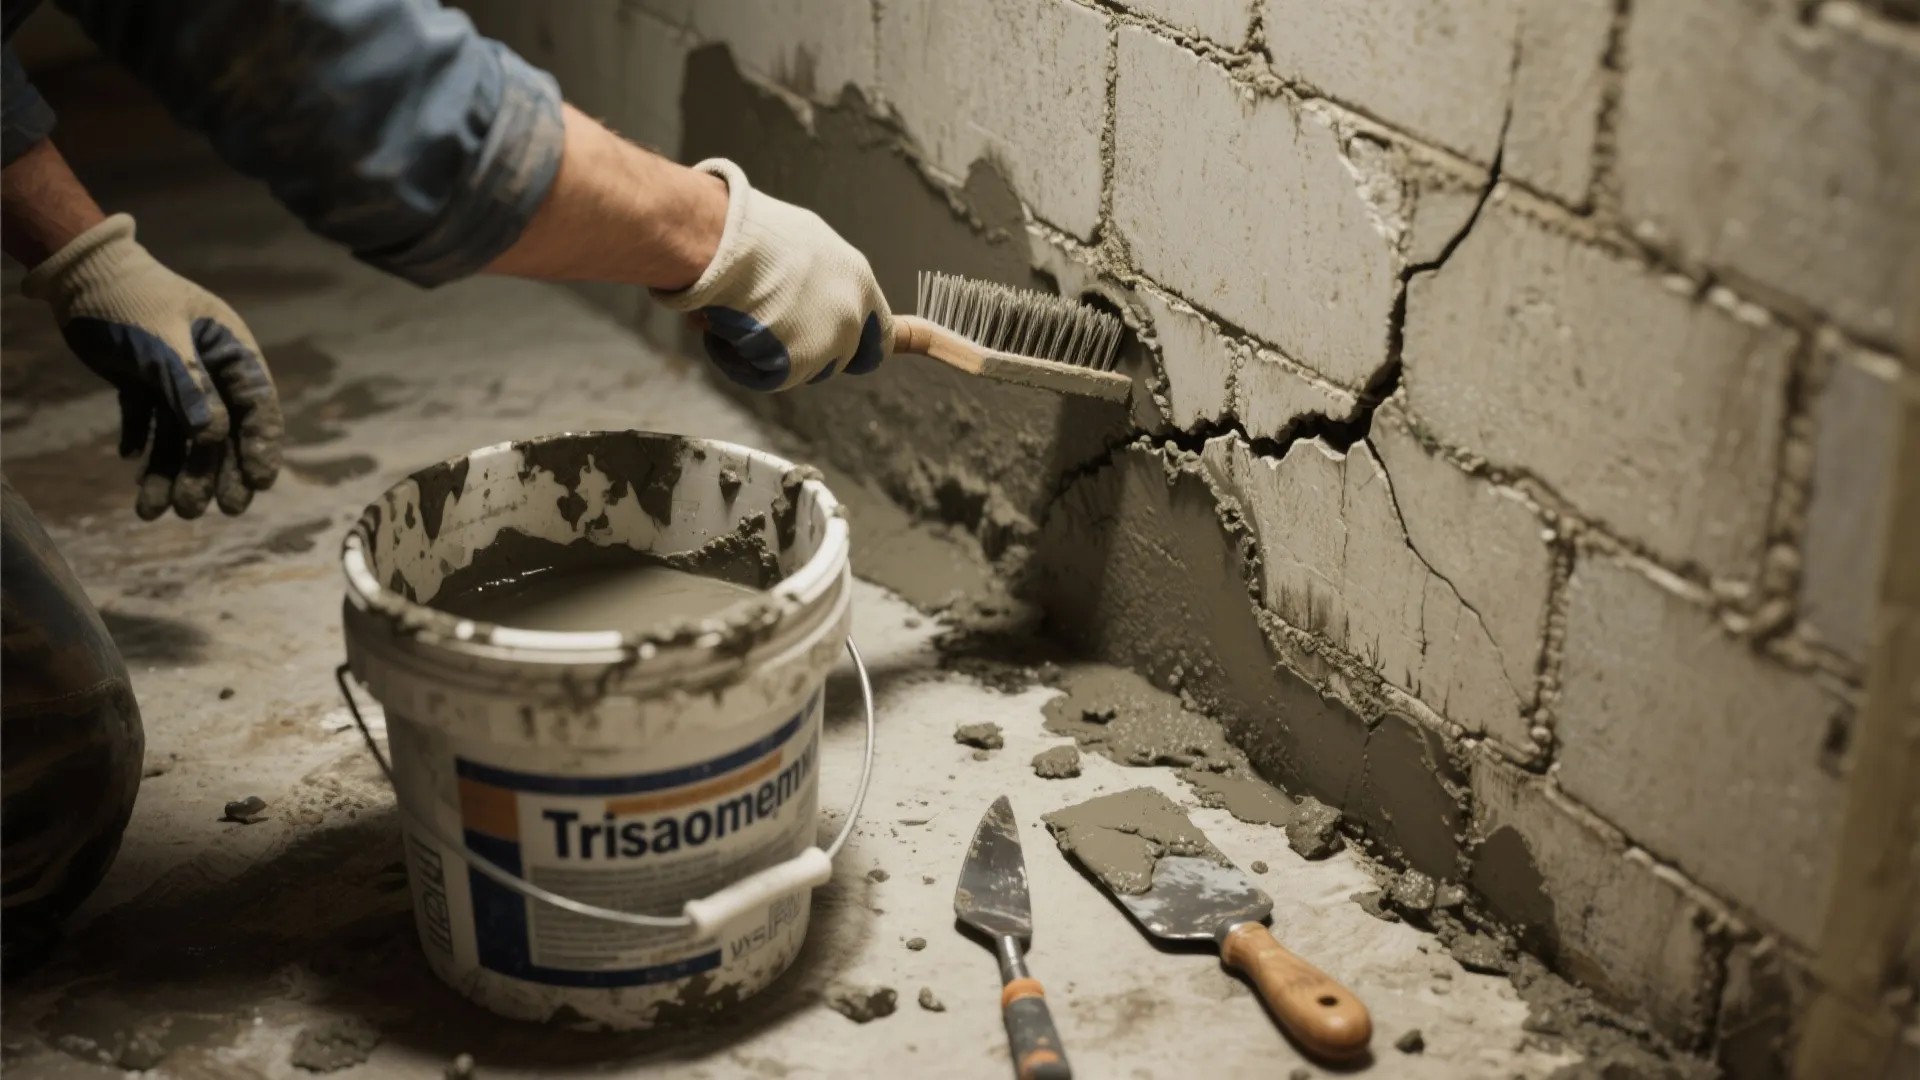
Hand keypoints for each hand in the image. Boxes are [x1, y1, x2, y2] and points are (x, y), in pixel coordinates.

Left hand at [23, 214, 282, 519]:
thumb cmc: (130, 297)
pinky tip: (131, 463)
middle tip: (215, 511)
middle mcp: (210, 370)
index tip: (259, 485)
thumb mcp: (160, 340)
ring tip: (156, 510)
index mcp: (230, 351)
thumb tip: (214, 437)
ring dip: (172, 471)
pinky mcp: (144, 383)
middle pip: (223, 431)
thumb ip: (188, 386)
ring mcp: (177, 379)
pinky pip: (149, 423)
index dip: (261, 445)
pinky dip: (142, 445)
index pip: (256, 405)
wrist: (79, 273)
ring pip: (183, 435)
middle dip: (216, 472)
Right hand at [650, 160, 888, 390]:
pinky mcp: (799, 364)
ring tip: (740, 320)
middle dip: (810, 354)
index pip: (881, 332)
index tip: (854, 355)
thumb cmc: (754, 232)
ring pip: (803, 370)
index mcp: (858, 280)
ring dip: (774, 356)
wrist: (726, 242)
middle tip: (772, 333)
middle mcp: (852, 314)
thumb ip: (816, 275)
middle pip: (840, 358)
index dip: (863, 347)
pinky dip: (741, 362)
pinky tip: (723, 332)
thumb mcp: (804, 241)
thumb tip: (803, 296)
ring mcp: (829, 342)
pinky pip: (766, 377)